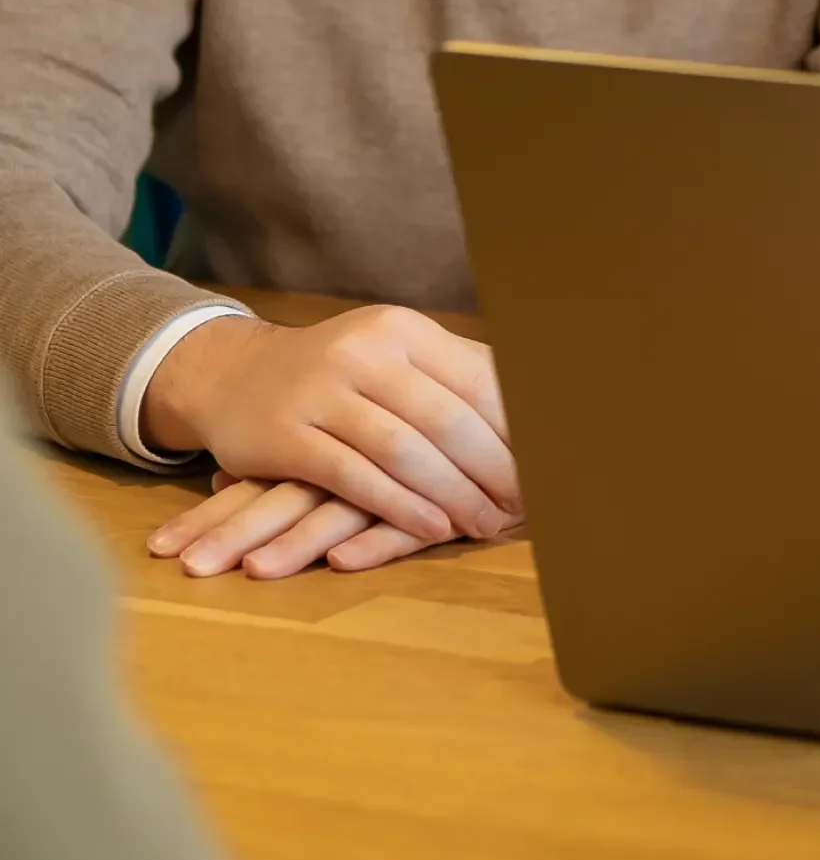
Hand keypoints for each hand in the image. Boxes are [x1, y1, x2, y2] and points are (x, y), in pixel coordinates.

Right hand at [142, 307, 515, 580]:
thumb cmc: (338, 373)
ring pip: (403, 451)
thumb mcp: (394, 353)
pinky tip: (432, 529)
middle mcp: (362, 353)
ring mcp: (319, 393)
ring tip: (485, 524)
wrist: (232, 374)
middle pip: (445, 419)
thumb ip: (454, 374)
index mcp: (401, 330)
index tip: (547, 464)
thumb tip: (540, 405)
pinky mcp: (284, 437)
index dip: (513, 428)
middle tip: (524, 504)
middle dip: (492, 468)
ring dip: (452, 494)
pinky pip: (354, 477)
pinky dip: (399, 507)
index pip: (473, 380)